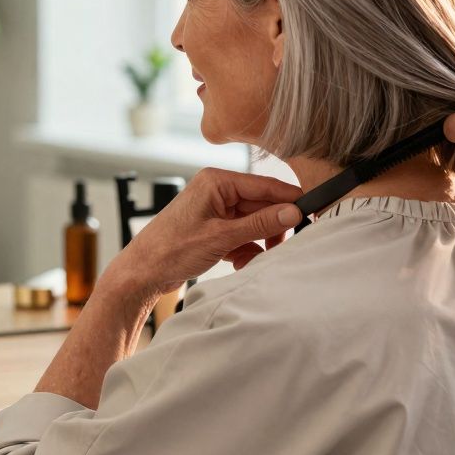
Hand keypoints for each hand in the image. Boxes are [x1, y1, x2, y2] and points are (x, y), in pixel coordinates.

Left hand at [103, 168, 302, 299]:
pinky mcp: (213, 230)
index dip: (289, 199)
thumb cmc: (170, 249)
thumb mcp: (221, 237)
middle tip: (284, 247)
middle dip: (272, 228)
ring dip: (258, 243)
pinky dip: (245, 250)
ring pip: (253, 223)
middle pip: (261, 205)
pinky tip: (239, 263)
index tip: (312, 211)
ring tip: (255, 259)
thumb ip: (259, 224)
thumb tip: (291, 212)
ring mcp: (214, 211)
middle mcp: (216, 191)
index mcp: (216, 181)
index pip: (264, 185)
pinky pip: (242, 236)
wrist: (142, 273)